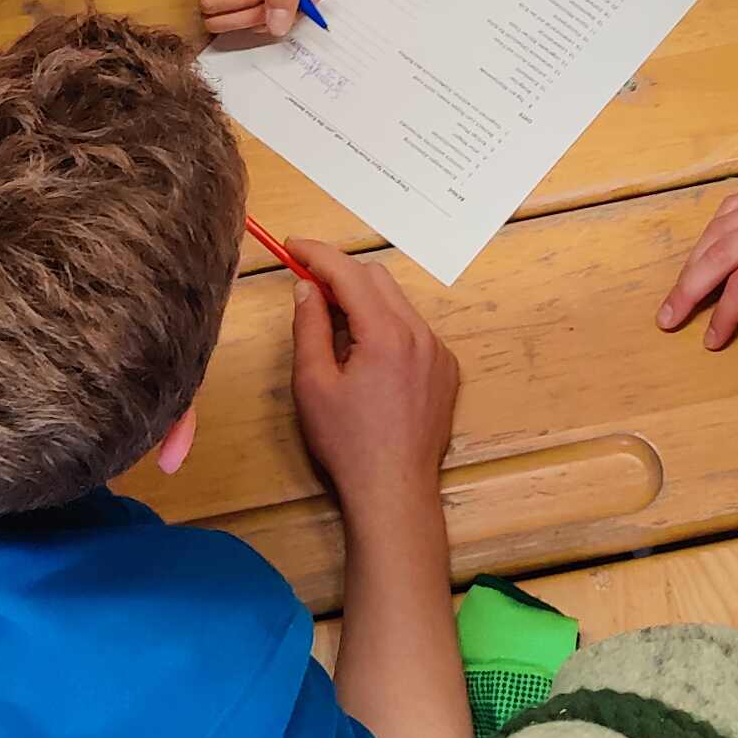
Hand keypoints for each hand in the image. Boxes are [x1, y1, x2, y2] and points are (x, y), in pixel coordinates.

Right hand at [289, 241, 459, 513]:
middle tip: (307, 288)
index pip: (349, 272)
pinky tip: (366, 360)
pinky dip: (387, 328)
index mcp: (387, 334)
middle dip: (341, 275)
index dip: (317, 254)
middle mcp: (421, 335)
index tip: (291, 246)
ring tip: (334, 331)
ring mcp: (439, 353)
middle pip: (378, 279)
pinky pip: (414, 331)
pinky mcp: (446, 371)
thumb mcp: (313, 384)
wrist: (394, 490)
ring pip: (398, 304)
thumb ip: (309, 327)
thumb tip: (307, 289)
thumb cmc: (348, 443)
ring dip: (364, 302)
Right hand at [659, 160, 737, 353]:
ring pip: (719, 230)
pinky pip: (733, 205)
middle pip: (720, 256)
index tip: (711, 341)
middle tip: (667, 318)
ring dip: (694, 261)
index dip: (724, 315)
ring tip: (679, 289)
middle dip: (689, 289)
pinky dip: (713, 228)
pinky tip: (705, 245)